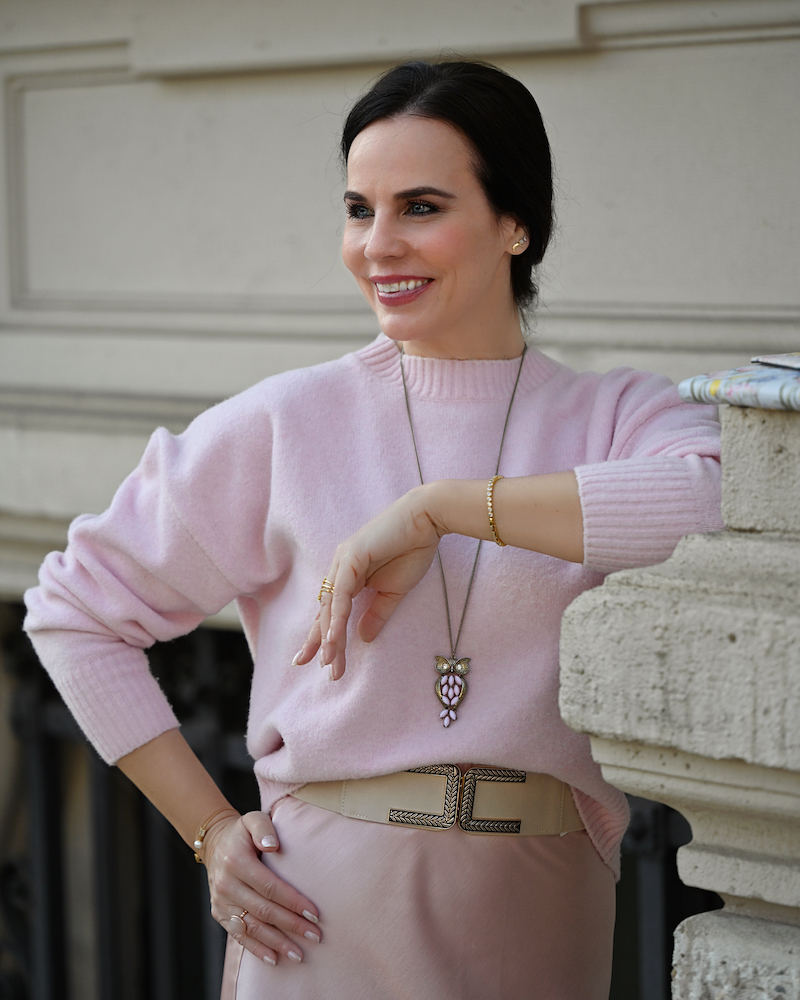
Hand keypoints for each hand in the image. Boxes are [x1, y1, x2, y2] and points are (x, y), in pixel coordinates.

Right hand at [201, 809, 320, 965]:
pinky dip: (256, 949)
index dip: (293, 901)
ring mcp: (221, 902)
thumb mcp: (252, 819)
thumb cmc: (242, 832)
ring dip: (277, 943)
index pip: (270, 887)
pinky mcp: (219, 913)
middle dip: (292, 926)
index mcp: (237, 862)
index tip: (314, 913)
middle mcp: (227, 885)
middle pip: (264, 910)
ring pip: (252, 927)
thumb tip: (273, 845)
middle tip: (315, 936)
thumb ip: (264, 828)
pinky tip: (274, 958)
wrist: (215, 843)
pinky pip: (239, 935)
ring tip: (299, 954)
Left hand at [295, 486, 442, 678]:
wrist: (426, 520)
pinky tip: (334, 636)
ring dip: (329, 635)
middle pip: (325, 612)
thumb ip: (376, 614)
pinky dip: (337, 615)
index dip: (325, 637)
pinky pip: (341, 592)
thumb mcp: (393, 592)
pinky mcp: (350, 556)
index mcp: (348, 576)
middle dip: (320, 642)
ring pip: (330, 606)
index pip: (332, 612)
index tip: (323, 662)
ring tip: (329, 661)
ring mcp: (342, 561)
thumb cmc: (412, 550)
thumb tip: (362, 639)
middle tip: (318, 668)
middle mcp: (339, 569)